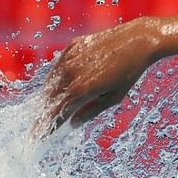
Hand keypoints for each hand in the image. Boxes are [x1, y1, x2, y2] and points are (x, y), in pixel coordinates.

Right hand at [39, 17, 162, 134]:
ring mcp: (70, 57)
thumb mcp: (113, 97)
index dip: (46, 127)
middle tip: (42, 123)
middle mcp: (70, 73)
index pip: (56, 113)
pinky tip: (60, 84)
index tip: (38, 137)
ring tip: (50, 106)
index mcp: (81, 90)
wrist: (138, 40)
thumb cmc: (129, 72)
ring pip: (51, 81)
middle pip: (49, 98)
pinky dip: (57, 77)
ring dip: (49, 95)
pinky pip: (58, 65)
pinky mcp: (72, 46)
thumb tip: (72, 124)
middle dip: (45, 112)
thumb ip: (91, 111)